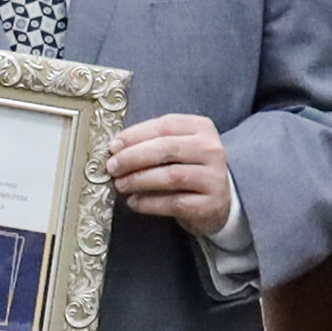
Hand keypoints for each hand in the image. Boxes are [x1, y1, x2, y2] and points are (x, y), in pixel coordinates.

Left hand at [100, 113, 235, 237]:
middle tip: (112, 167)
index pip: (164, 126)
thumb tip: (115, 149)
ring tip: (120, 185)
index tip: (113, 147)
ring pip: (171, 176)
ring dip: (139, 180)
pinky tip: (134, 202)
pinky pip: (174, 202)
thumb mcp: (176, 149)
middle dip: (133, 157)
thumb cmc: (188, 169)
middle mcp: (211, 149)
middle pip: (166, 149)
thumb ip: (150, 143)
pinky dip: (149, 203)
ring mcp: (213, 177)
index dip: (135, 135)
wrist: (219, 201)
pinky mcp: (209, 204)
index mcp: (201, 128)